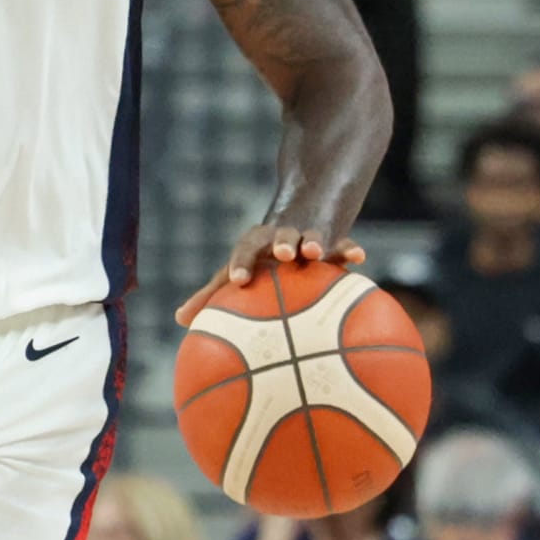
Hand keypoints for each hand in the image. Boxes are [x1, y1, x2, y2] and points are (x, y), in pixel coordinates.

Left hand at [174, 219, 364, 326]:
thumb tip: (180, 320)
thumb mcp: (241, 271)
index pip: (243, 252)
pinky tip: (359, 259)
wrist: (298, 220)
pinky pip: (343, 244)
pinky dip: (349, 249)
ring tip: (314, 252)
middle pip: (278, 237)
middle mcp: (281, 238)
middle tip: (280, 253)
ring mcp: (308, 237)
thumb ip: (214, 295)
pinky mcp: (333, 241)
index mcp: (256, 245)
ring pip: (311, 237)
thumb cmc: (261, 259)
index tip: (237, 279)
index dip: (239, 263)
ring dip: (313, 242)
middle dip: (279, 243)